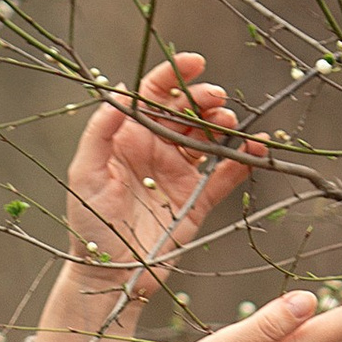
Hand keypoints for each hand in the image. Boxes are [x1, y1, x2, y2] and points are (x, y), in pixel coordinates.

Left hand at [33, 55, 263, 341]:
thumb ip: (100, 132)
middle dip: (204, 99)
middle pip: (187, 112)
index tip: (195, 64)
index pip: (154, 96)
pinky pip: (225, 175)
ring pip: (208, 138)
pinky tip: (255, 150)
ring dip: (223, 124)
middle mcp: (155, 151)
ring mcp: (178, 174)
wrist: (110, 278)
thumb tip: (120, 92)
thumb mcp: (86, 176)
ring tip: (228, 124)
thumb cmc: (89, 229)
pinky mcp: (196, 201)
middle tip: (216, 101)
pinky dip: (243, 161)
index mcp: (128, 139)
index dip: (174, 76)